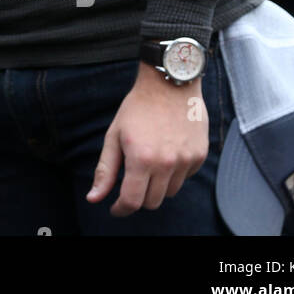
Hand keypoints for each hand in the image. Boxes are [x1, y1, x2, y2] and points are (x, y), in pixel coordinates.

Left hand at [86, 63, 208, 215]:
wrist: (169, 84)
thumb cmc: (137, 108)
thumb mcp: (114, 136)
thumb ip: (105, 170)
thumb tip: (94, 198)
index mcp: (141, 159)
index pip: (132, 201)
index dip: (121, 209)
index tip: (116, 208)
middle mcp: (167, 164)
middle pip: (152, 202)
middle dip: (139, 198)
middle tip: (131, 183)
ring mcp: (186, 161)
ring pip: (170, 192)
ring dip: (157, 186)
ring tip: (149, 162)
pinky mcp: (200, 156)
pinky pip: (185, 178)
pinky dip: (174, 174)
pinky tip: (166, 153)